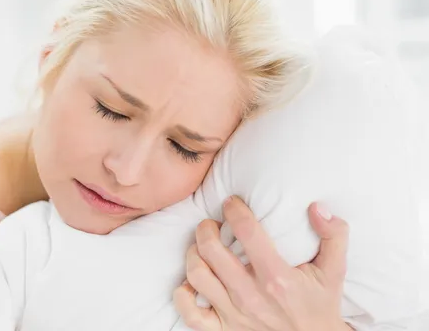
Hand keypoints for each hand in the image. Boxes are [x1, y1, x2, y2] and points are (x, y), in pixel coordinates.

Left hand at [174, 197, 351, 330]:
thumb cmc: (319, 306)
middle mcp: (251, 295)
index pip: (247, 232)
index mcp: (277, 277)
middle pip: (211, 250)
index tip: (231, 203)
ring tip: (201, 247)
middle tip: (212, 223)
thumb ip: (333, 236)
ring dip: (194, 254)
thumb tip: (317, 207)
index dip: (234, 210)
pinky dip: (183, 295)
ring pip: (197, 275)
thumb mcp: (334, 271)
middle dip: (206, 228)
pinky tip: (191, 282)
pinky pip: (191, 314)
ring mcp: (234, 315)